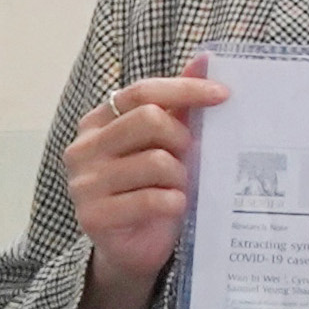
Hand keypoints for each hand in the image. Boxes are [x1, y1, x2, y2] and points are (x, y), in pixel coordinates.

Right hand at [63, 70, 228, 308]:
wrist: (133, 249)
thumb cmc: (153, 189)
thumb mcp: (168, 145)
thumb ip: (181, 105)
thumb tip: (205, 59)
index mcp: (98, 122)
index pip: (141, 92)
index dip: (185, 89)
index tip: (224, 96)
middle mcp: (84, 148)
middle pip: (148, 121)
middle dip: (183, 138)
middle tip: (193, 158)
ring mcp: (84, 182)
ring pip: (155, 162)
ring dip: (182, 176)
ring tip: (181, 187)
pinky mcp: (93, 216)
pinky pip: (151, 199)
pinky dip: (174, 201)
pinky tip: (176, 206)